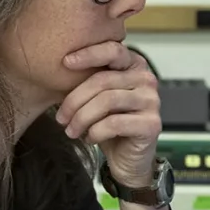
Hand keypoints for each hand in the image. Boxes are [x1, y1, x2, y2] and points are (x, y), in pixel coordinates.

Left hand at [54, 41, 159, 187]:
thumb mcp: (95, 97)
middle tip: (60, 118)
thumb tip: (57, 67)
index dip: (88, 54)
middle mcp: (147, 79)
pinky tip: (89, 139)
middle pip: (103, 80)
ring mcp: (151, 101)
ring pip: (107, 101)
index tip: (65, 62)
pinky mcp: (151, 124)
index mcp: (134, 65)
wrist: (127, 159)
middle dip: (75, 100)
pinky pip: (114, 123)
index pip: (113, 50)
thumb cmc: (109, 125)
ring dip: (82, 118)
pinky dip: (95, 132)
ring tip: (71, 131)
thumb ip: (86, 79)